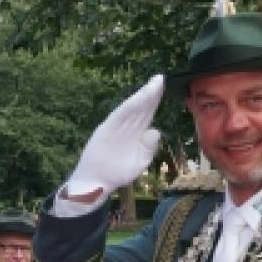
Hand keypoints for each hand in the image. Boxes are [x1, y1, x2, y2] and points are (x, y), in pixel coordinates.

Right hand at [65, 75, 163, 199]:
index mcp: (136, 133)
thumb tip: (155, 130)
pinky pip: (119, 116)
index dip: (155, 100)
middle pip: (141, 107)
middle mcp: (127, 127)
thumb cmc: (118, 173)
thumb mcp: (140, 162)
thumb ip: (148, 148)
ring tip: (153, 84)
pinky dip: (128, 107)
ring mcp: (116, 127)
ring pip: (132, 109)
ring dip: (142, 96)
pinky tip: (138, 98)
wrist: (97, 182)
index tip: (163, 88)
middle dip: (151, 93)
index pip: (147, 113)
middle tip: (160, 78)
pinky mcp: (106, 130)